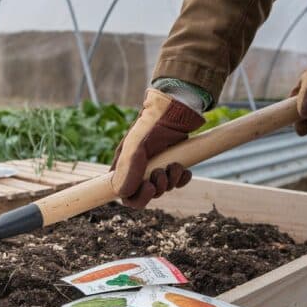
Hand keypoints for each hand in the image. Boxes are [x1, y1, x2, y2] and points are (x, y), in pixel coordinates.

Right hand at [111, 89, 204, 207]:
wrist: (177, 109)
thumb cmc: (152, 124)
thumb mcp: (136, 146)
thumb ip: (127, 171)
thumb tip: (122, 194)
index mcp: (124, 166)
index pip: (124, 194)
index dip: (136, 197)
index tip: (148, 187)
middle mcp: (139, 169)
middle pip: (145, 194)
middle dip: (157, 188)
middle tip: (162, 174)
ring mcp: (156, 167)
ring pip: (163, 189)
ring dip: (171, 181)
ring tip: (174, 165)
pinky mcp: (172, 164)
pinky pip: (177, 182)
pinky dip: (182, 179)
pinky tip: (184, 169)